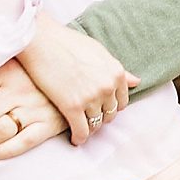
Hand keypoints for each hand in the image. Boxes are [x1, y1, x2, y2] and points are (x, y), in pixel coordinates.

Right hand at [15, 14, 138, 146]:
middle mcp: (107, 86)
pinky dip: (79, 138)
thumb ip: (117, 70)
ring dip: (89, 128)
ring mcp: (90, 97)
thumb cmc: (68, 43)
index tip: (101, 109)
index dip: (110, 107)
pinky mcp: (72, 107)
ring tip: (80, 127)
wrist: (42, 41)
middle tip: (88, 118)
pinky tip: (74, 139)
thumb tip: (136, 82)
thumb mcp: (99, 52)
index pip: (122, 102)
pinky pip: (81, 131)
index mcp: (116, 72)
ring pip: (96, 124)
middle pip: (109, 115)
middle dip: (100, 117)